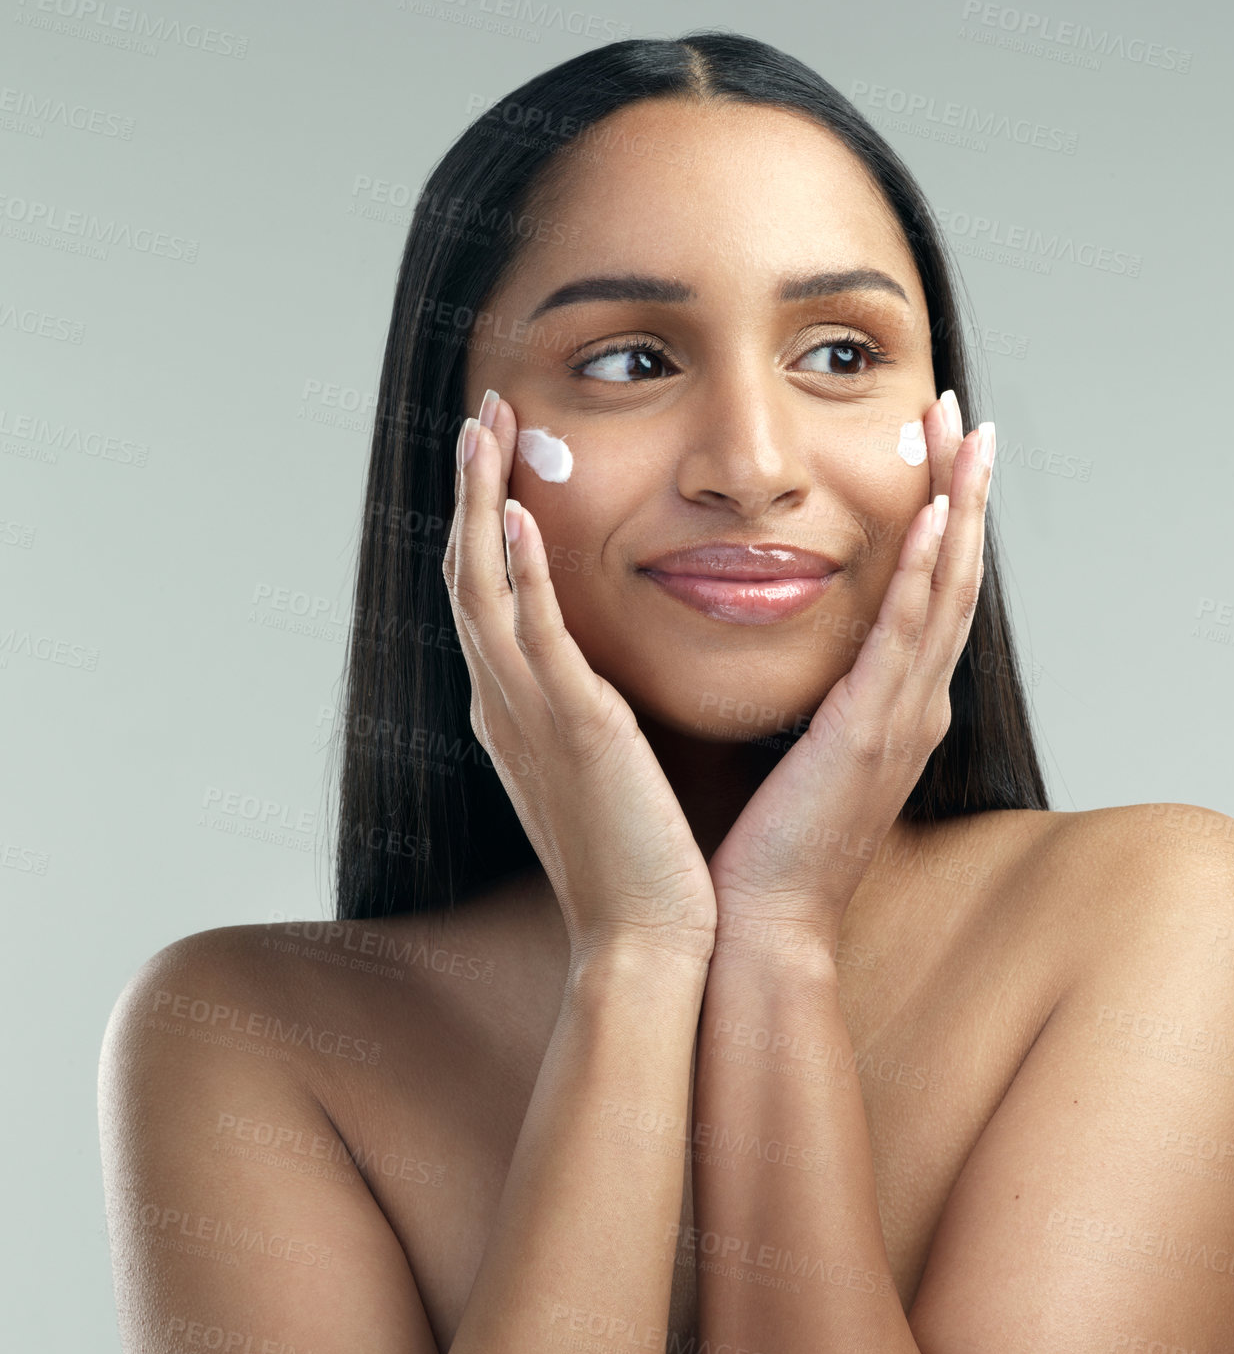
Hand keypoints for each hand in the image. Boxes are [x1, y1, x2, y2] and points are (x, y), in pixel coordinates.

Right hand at [442, 389, 718, 965]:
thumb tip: (595, 674)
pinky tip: (520, 519)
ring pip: (485, 588)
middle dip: (472, 489)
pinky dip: (521, 574)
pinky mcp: (575, 731)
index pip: (486, 595)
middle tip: (484, 414)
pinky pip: (536, 638)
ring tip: (488, 429)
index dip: (484, 521)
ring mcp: (530, 716)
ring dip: (483, 504)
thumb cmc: (633, 858)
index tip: (500, 457)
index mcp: (516, 710)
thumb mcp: (600, 768)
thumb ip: (585, 711)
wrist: (643, 939)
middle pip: (469, 573)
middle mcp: (506, 704)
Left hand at [704, 390, 993, 947]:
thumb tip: (809, 661)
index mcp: (898, 707)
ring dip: (958, 509)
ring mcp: (902, 717)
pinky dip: (926, 574)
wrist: (765, 922)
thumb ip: (822, 700)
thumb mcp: (807, 755)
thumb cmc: (774, 844)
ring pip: (945, 592)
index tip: (937, 455)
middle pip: (953, 577)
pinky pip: (905, 637)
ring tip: (964, 437)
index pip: (930, 594)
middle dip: (962, 493)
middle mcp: (916, 704)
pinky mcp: (870, 731)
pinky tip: (936, 517)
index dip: (943, 520)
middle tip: (964, 419)